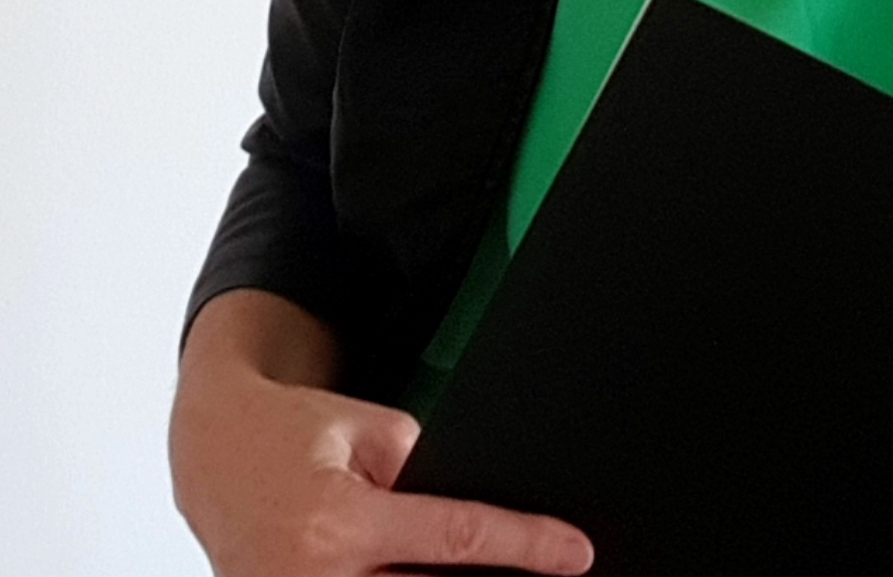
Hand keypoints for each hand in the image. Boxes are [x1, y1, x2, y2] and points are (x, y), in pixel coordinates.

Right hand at [170, 295, 593, 576]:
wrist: (215, 453)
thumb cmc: (297, 432)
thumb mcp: (369, 430)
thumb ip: (422, 473)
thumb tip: (479, 522)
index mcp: (340, 522)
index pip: (458, 537)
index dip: (527, 546)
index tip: (577, 553)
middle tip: (553, 571)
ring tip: (502, 573)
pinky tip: (434, 576)